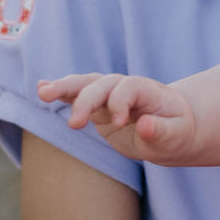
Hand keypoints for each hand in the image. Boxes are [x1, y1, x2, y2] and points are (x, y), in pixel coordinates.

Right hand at [38, 72, 197, 162]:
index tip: (120, 123)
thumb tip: (144, 126)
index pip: (128, 88)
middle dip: (86, 100)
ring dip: (64, 88)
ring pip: (85, 85)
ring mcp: (109, 95)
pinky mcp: (97, 107)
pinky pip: (77, 95)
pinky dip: (61, 93)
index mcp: (147, 90)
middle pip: (101, 84)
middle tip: (74, 124)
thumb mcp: (177, 135)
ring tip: (42, 92)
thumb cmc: (177, 131)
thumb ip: (162, 131)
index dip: (120, 102)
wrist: (172, 128)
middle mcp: (125, 87)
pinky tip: (42, 90)